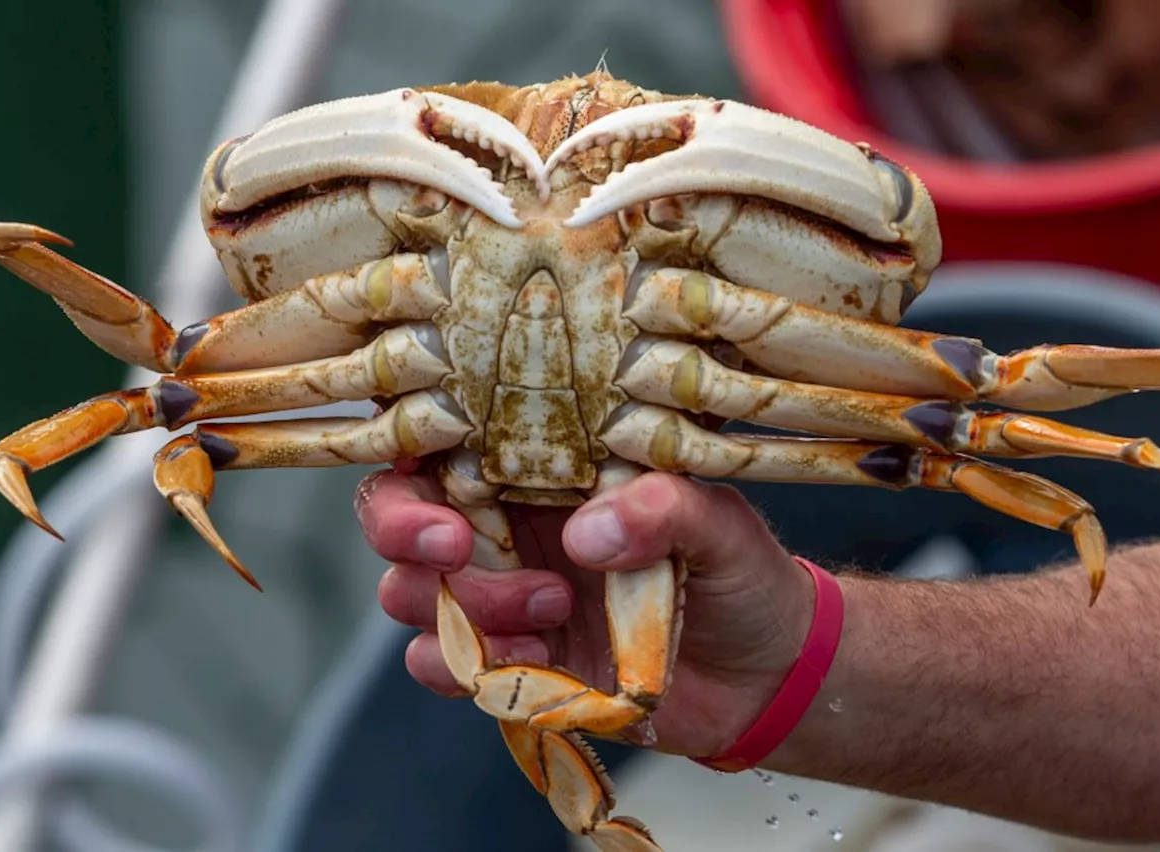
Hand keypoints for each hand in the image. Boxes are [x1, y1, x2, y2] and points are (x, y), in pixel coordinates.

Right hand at [353, 466, 818, 757]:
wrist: (761, 677)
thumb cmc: (738, 573)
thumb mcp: (720, 524)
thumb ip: (664, 512)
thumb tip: (588, 533)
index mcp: (544, 468)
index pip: (447, 440)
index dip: (412, 447)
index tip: (426, 468)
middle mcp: (506, 525)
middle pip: (398, 514)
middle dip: (406, 529)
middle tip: (457, 545)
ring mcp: (500, 595)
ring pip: (411, 592)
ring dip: (466, 605)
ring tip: (553, 608)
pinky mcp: (506, 662)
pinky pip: (439, 663)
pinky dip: (466, 667)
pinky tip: (535, 661)